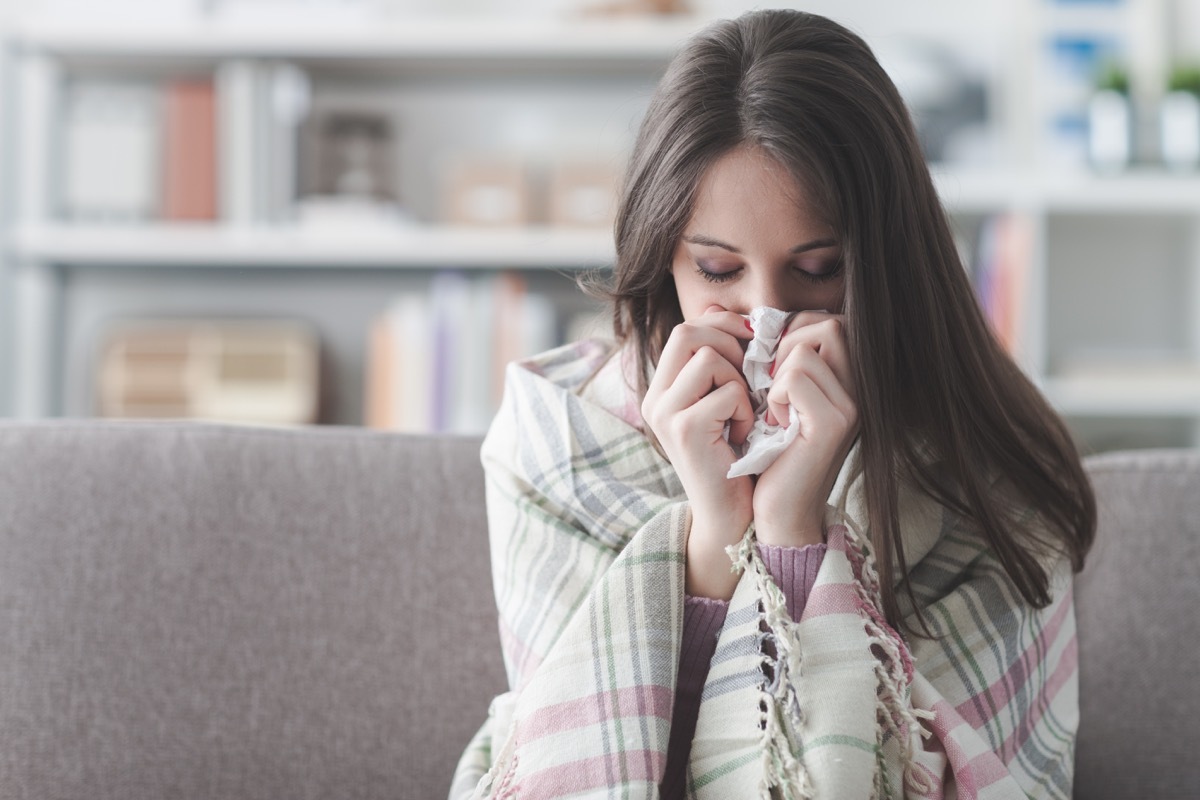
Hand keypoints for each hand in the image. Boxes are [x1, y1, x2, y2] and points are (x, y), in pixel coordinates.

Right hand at [641, 305, 754, 598]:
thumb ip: (721, 361)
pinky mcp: (684, 430)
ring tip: (743, 413)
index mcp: (663, 388)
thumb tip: (726, 311)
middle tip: (750, 378)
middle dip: (731, 346)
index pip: (686, 327)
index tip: (752, 344)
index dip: (723, 326)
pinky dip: (745, 410)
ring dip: (740, 381)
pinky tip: (743, 435)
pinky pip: (727, 392)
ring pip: (710, 358)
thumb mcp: (726, 402)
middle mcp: (655, 398)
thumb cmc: (737, 458)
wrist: (732, 516)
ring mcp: (665, 413)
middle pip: (690, 331)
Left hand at [753, 312, 858, 547]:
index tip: (773, 368)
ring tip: (776, 410)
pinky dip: (775, 396)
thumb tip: (756, 318)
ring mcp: (852, 406)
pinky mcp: (833, 423)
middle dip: (786, 345)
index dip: (793, 332)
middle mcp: (860, 390)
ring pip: (805, 350)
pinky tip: (777, 424)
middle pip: (827, 325)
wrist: (777, 510)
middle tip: (772, 384)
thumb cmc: (770, 452)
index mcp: (849, 381)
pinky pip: (795, 377)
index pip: (828, 321)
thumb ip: (781, 359)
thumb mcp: (778, 397)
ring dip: (777, 377)